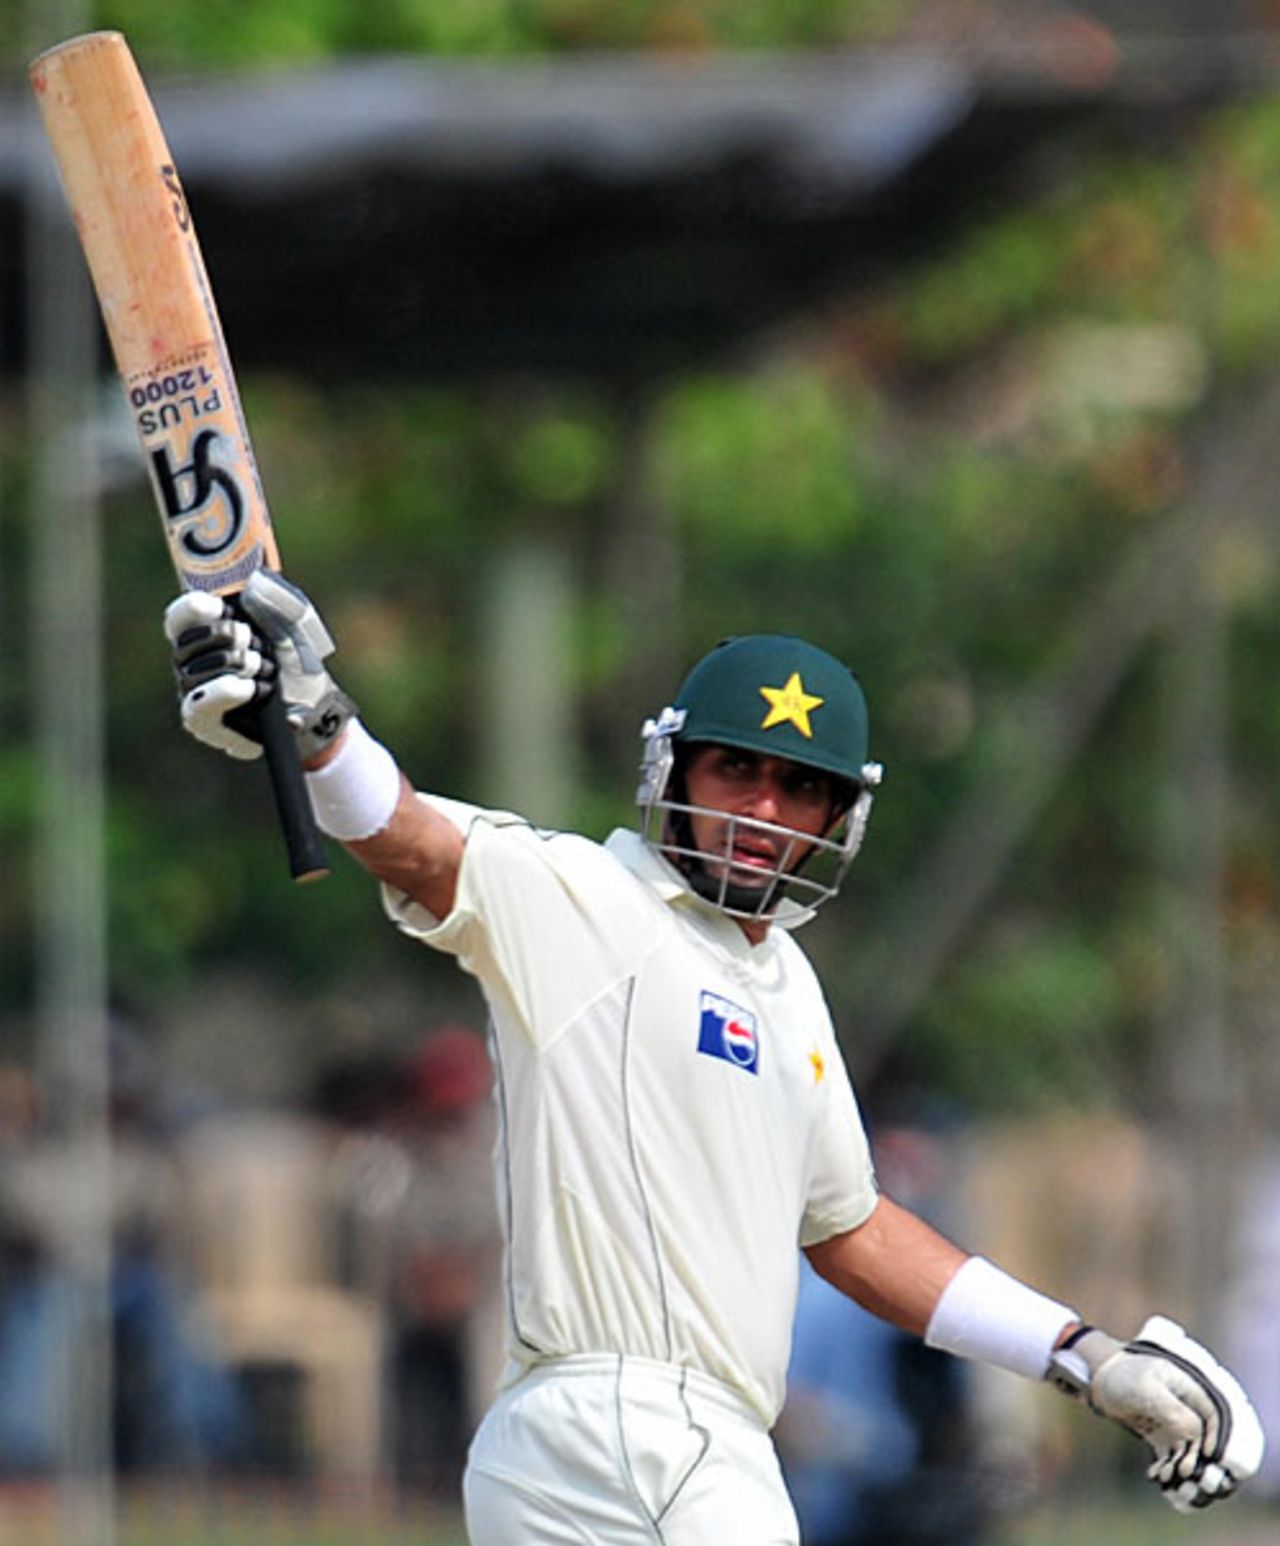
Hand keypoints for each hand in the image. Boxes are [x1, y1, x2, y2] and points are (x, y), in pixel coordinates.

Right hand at [164, 571, 355, 761]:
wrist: (316, 705)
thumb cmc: (297, 661)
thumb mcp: (296, 623)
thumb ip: (277, 597)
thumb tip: (251, 584)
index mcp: (206, 631)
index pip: (179, 617)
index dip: (192, 608)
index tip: (219, 606)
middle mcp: (192, 662)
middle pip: (187, 642)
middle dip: (227, 638)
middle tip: (258, 644)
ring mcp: (194, 692)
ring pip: (194, 672)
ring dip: (238, 666)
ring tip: (267, 670)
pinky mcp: (202, 722)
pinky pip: (200, 704)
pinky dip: (230, 691)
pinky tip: (253, 689)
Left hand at [1049, 1315, 1264, 1510]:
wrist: (1096, 1377)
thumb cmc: (1122, 1375)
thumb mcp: (1146, 1389)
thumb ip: (1173, 1410)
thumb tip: (1195, 1434)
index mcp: (1188, 1389)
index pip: (1212, 1416)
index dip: (1214, 1436)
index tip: (1208, 1455)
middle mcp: (1184, 1407)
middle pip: (1201, 1438)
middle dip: (1197, 1459)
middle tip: (1186, 1474)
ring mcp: (1171, 1422)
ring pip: (1186, 1451)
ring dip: (1180, 1468)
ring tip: (1166, 1477)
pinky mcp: (1158, 1435)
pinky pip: (1170, 1456)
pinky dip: (1166, 1467)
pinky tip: (1155, 1474)